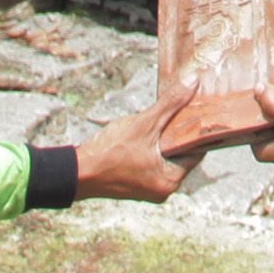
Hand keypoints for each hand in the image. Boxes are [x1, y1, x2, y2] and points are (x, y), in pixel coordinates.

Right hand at [72, 92, 198, 203]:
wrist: (76, 173)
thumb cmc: (108, 153)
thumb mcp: (144, 124)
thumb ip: (170, 104)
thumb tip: (193, 83)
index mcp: (170, 181)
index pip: (195, 151)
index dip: (195, 128)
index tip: (197, 109)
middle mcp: (162, 189)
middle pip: (180, 154)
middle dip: (176, 132)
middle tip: (177, 109)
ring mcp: (148, 188)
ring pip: (164, 156)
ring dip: (162, 139)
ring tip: (159, 118)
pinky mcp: (135, 184)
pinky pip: (151, 162)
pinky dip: (150, 147)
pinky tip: (144, 132)